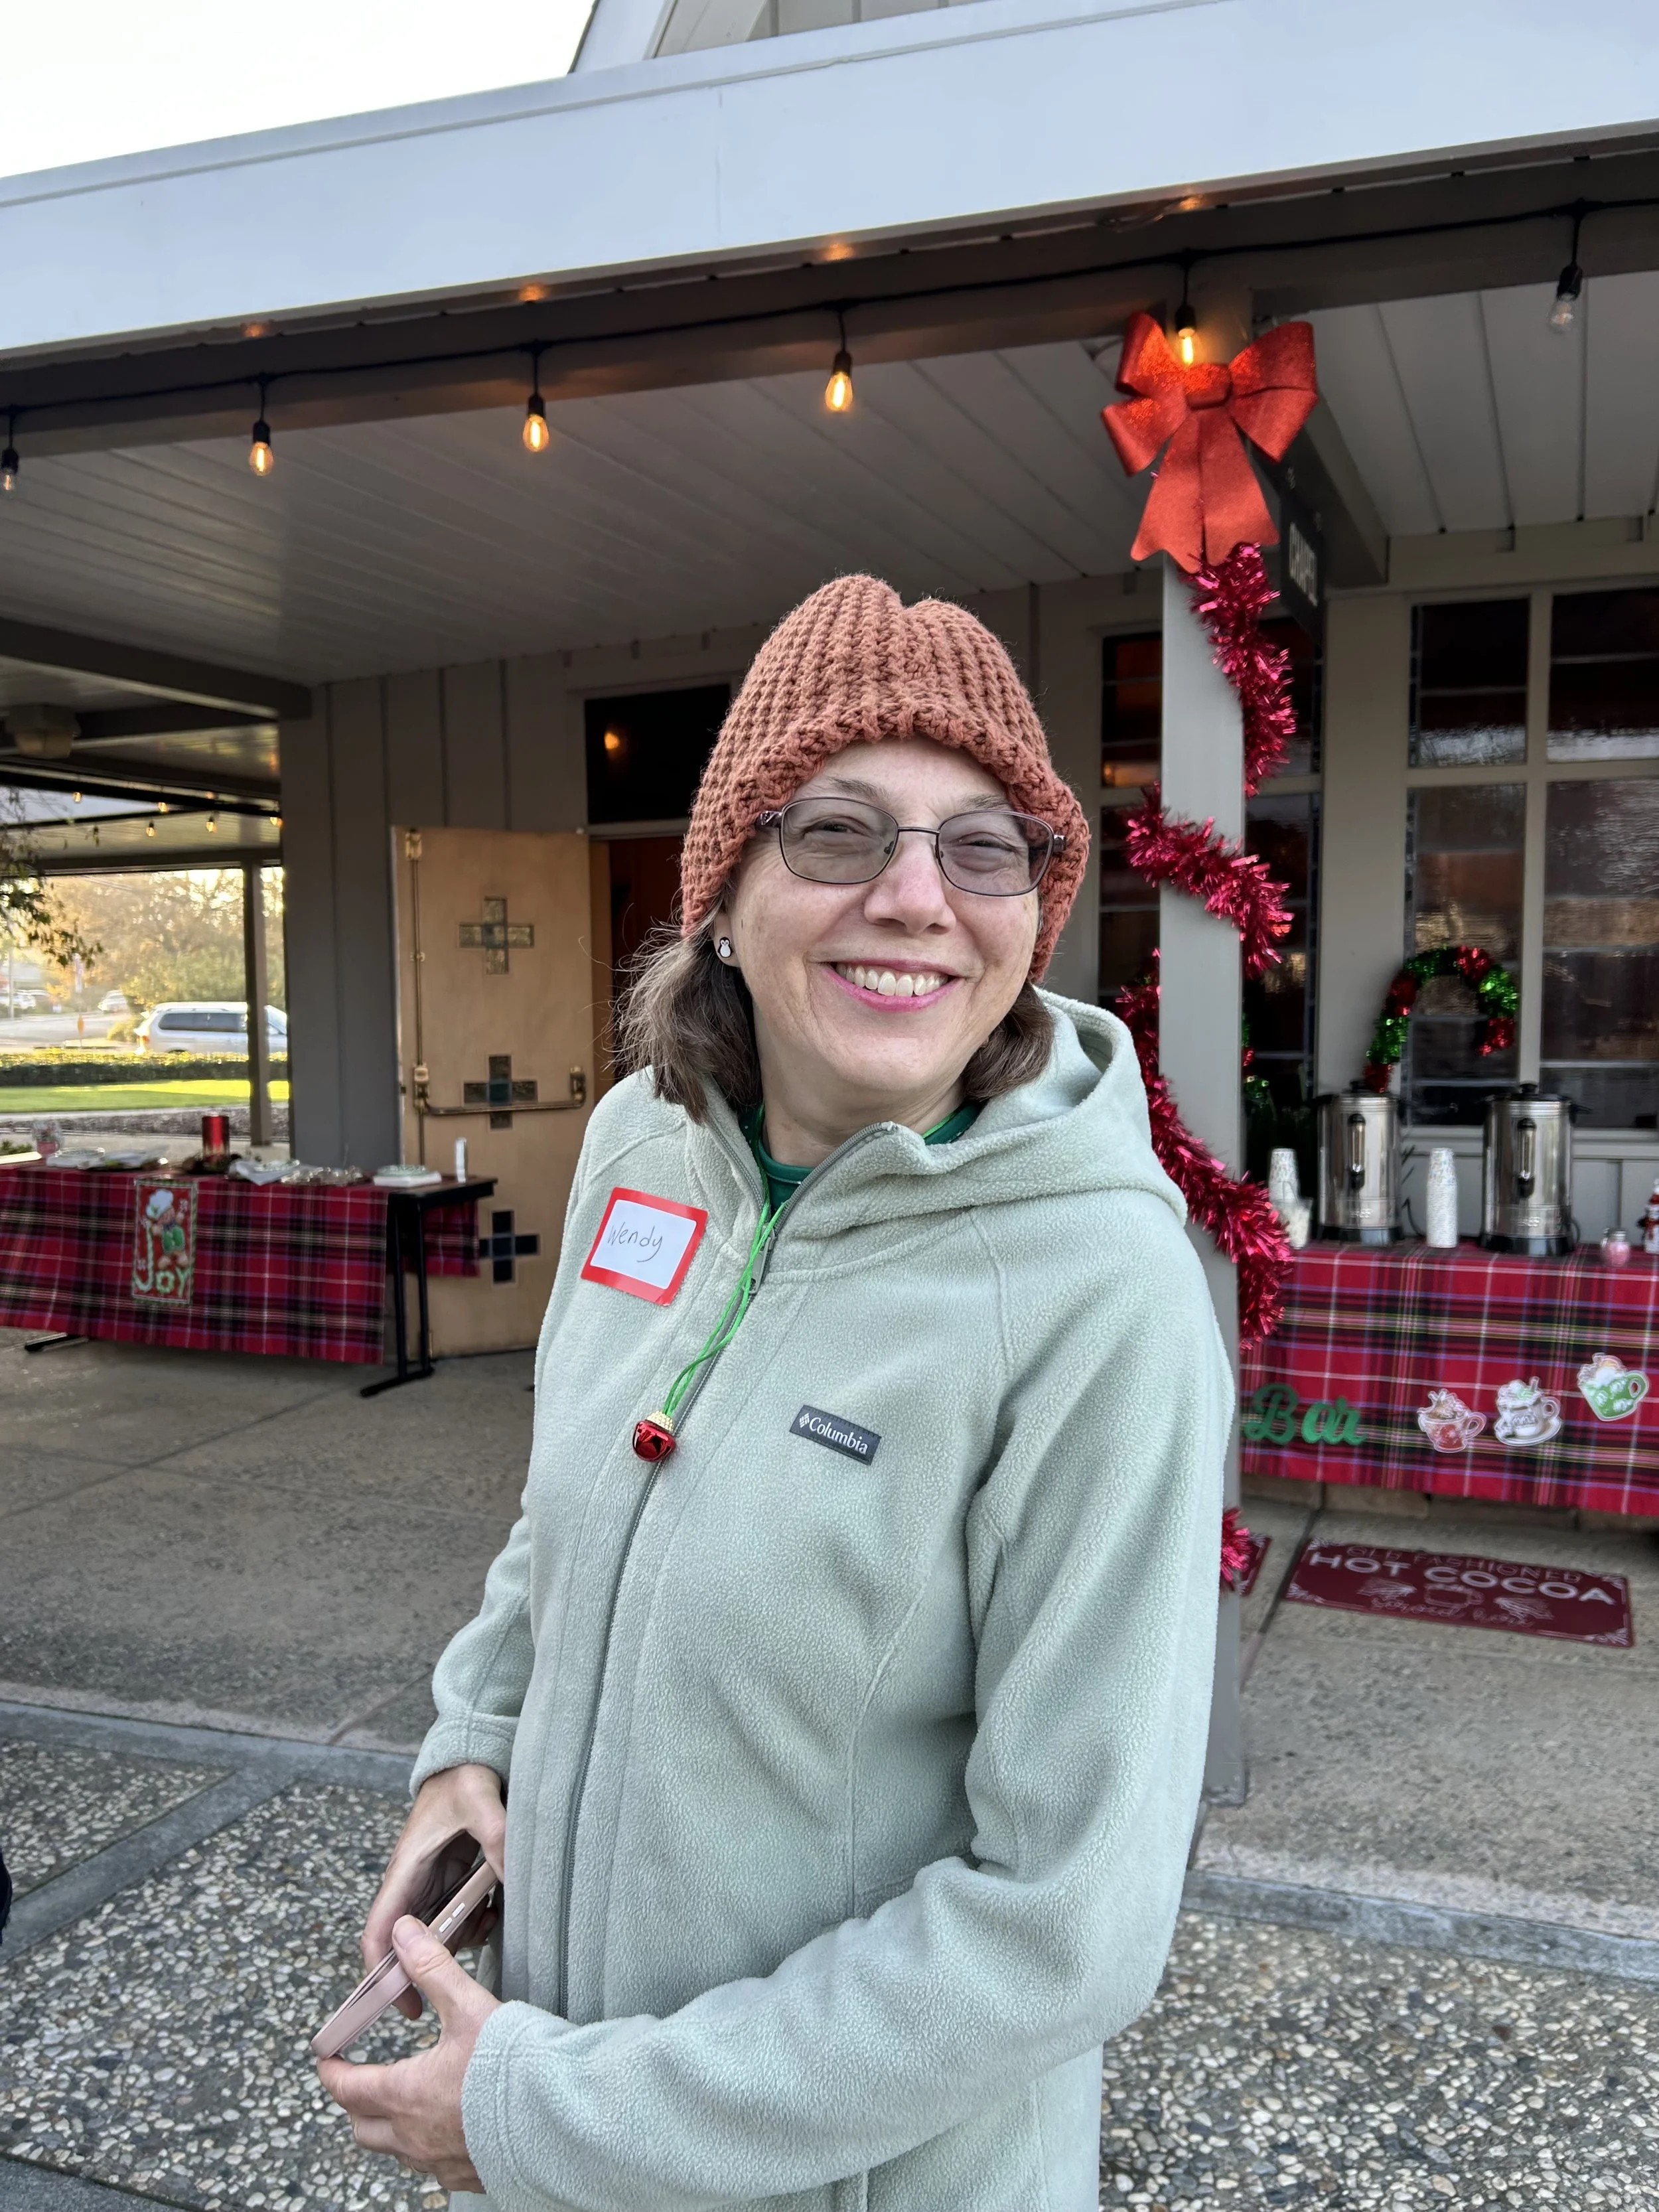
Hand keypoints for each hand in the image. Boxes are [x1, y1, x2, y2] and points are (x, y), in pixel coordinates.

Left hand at [319, 1915, 499, 2191]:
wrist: (559, 2116)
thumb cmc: (513, 2065)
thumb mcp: (469, 2007)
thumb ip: (433, 1969)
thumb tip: (404, 1933)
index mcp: (406, 2094)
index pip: (349, 2088)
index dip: (333, 2072)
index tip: (327, 2060)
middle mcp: (414, 2137)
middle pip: (363, 2129)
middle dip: (356, 2104)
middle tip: (359, 2081)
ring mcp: (440, 2162)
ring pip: (395, 2152)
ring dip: (388, 2129)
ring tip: (402, 2103)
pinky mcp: (467, 2176)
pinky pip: (431, 2168)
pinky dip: (426, 2147)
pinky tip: (446, 2128)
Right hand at [363, 1763, 505, 2019]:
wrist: (469, 1756)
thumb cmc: (464, 1776)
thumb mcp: (480, 1802)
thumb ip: (495, 1836)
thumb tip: (511, 1875)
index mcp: (406, 1869)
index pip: (379, 1931)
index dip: (380, 1973)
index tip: (401, 2005)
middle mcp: (414, 1881)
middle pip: (407, 1942)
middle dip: (426, 1967)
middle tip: (453, 1990)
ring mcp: (433, 1881)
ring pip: (437, 1931)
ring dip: (459, 1940)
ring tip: (488, 1924)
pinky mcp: (452, 1877)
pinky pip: (457, 1914)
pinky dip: (474, 1921)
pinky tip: (496, 1909)